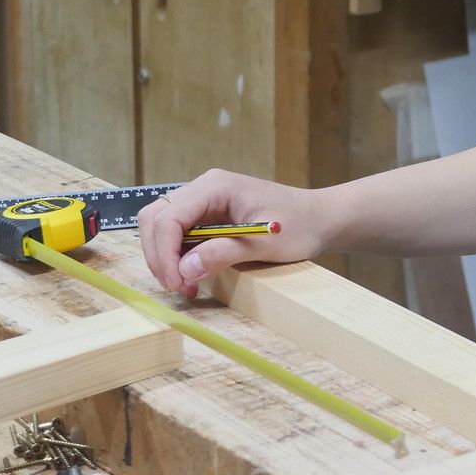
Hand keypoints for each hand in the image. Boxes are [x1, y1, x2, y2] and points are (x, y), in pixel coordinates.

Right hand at [138, 169, 330, 297]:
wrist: (319, 219)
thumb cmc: (298, 226)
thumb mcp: (263, 244)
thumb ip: (223, 253)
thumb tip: (185, 269)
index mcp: (215, 187)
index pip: (169, 217)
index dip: (164, 252)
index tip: (175, 282)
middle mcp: (203, 188)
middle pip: (156, 218)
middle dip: (159, 255)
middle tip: (177, 287)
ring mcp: (204, 201)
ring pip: (162, 226)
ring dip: (166, 258)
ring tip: (186, 286)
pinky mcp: (207, 215)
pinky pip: (178, 234)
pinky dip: (178, 256)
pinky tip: (193, 277)